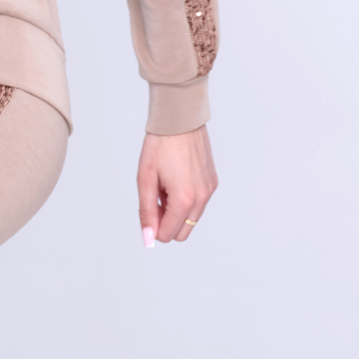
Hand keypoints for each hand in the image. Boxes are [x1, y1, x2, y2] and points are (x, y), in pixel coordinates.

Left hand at [137, 125, 216, 246]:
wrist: (180, 119)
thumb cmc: (160, 145)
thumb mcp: (146, 180)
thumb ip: (147, 212)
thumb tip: (149, 239)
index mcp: (185, 199)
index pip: (167, 234)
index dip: (152, 226)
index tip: (146, 205)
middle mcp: (202, 198)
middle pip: (182, 232)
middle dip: (165, 222)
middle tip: (154, 199)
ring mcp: (210, 190)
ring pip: (191, 219)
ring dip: (175, 211)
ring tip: (164, 186)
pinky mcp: (212, 182)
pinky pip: (199, 204)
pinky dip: (185, 200)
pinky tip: (174, 180)